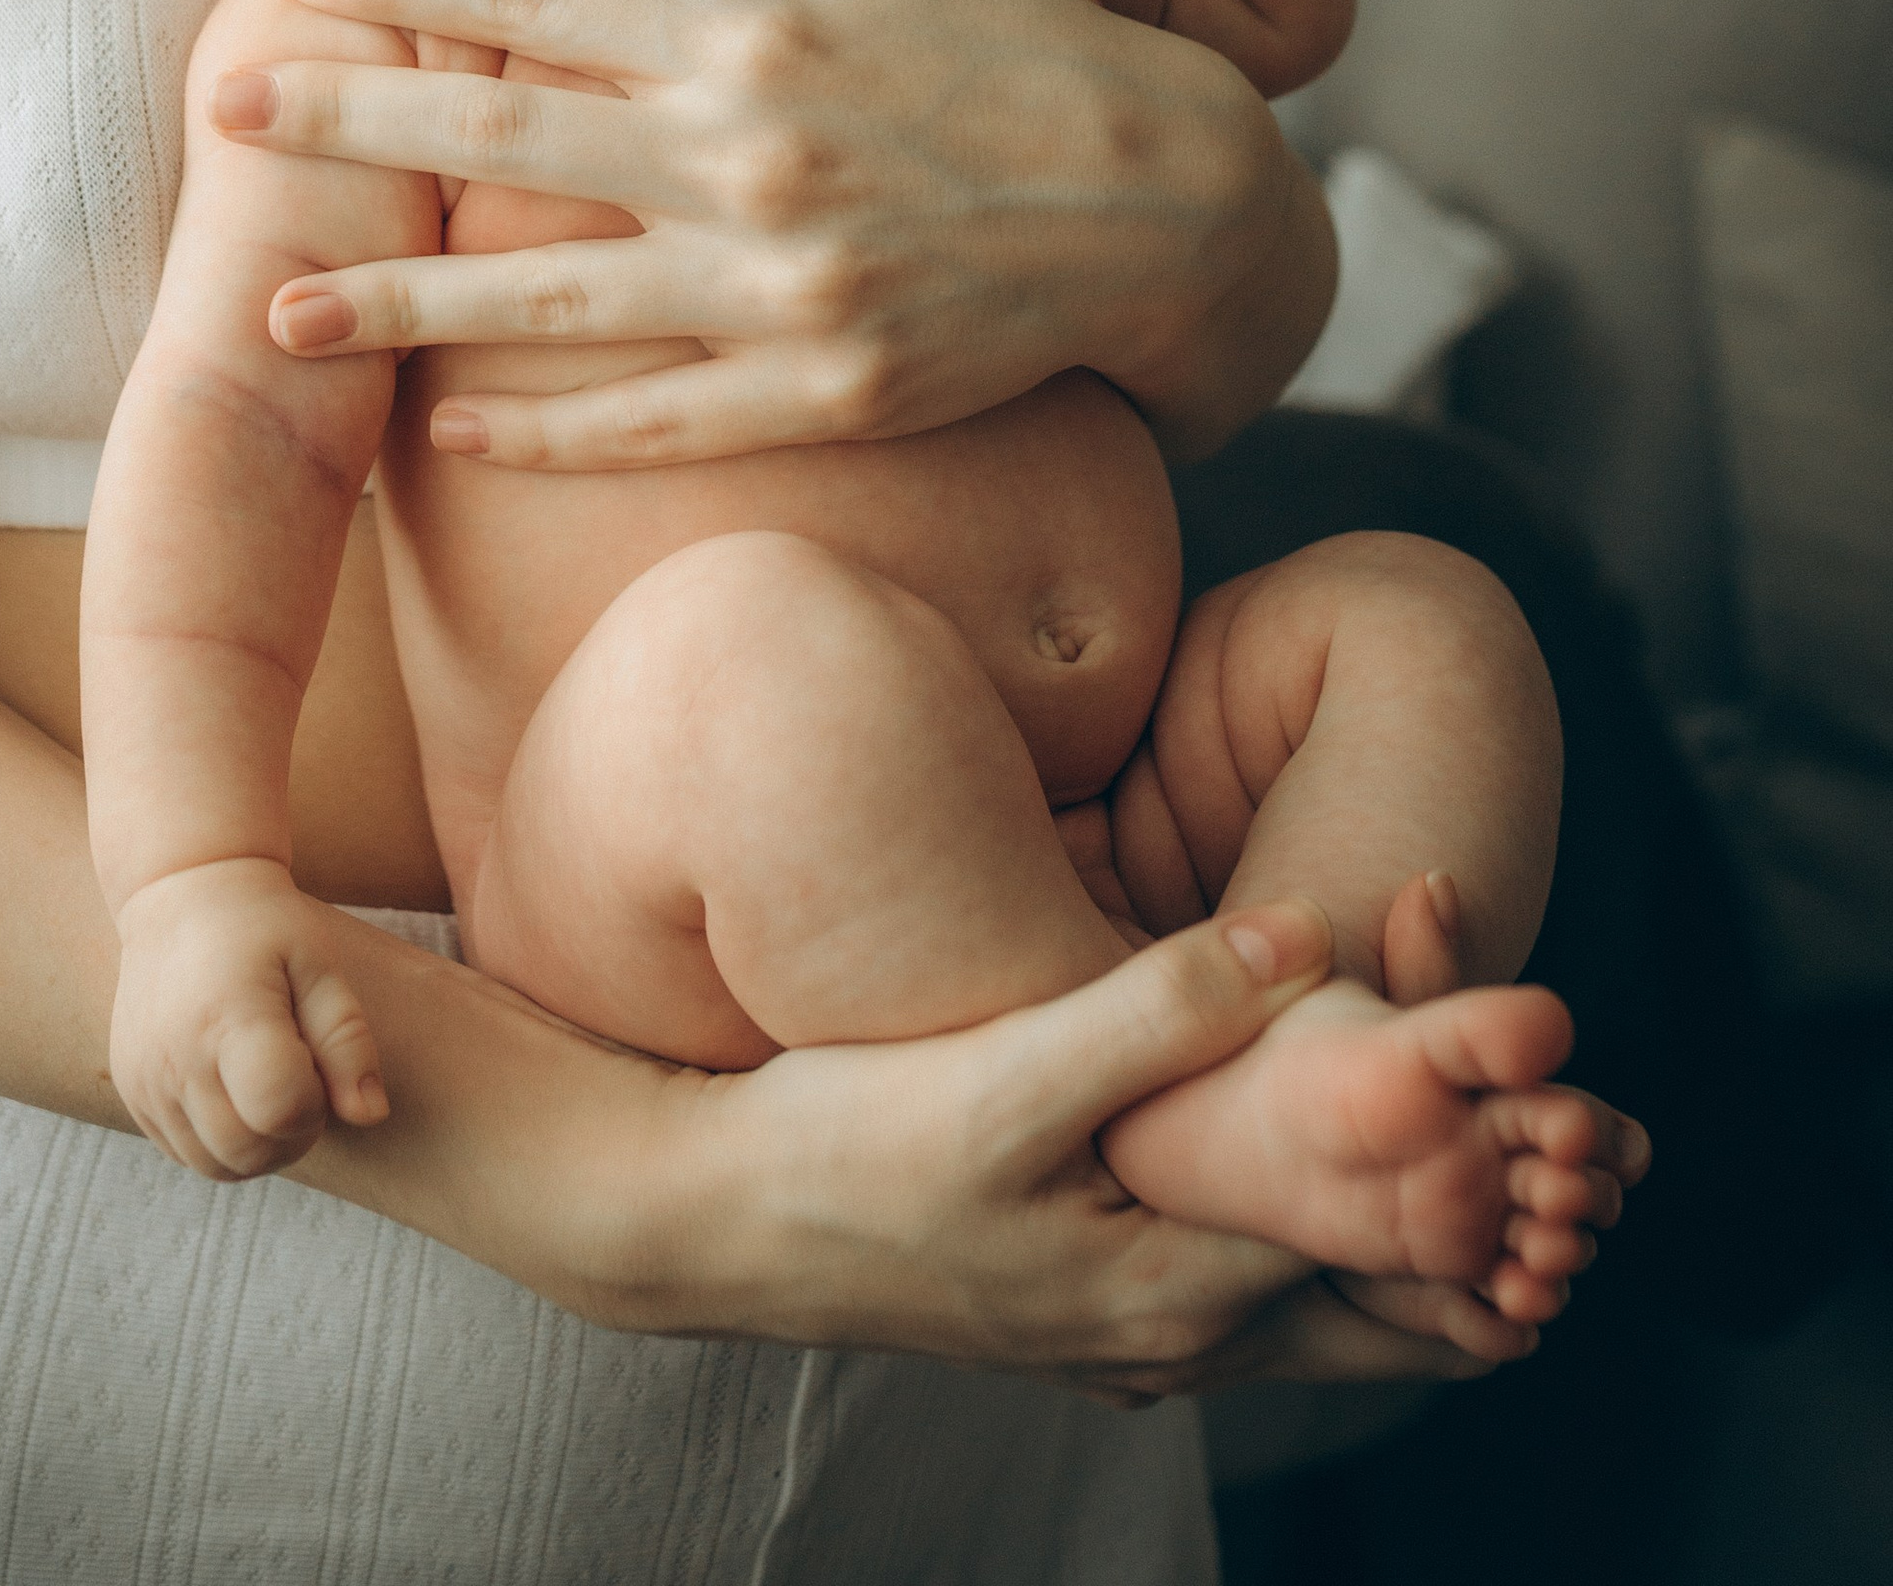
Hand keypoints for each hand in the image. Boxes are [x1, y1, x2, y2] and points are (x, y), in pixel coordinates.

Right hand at [112, 859, 388, 1180]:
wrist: (180, 893)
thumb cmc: (263, 928)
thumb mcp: (318, 965)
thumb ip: (348, 1041)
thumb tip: (371, 1115)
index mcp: (229, 1016)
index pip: (280, 1110)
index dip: (316, 1104)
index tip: (316, 1063)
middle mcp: (176, 1057)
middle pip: (249, 1151)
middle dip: (294, 1135)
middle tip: (303, 1080)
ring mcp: (146, 1079)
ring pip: (217, 1166)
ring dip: (259, 1147)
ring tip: (269, 1085)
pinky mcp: (131, 1090)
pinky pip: (186, 1154)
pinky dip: (220, 1142)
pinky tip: (234, 1089)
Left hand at [222, 0, 1316, 468]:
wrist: (1164, 202)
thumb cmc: (1011, 43)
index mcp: (753, 33)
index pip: (532, 1)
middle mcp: (750, 160)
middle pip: (502, 141)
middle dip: (349, 126)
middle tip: (222, 111)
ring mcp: (783, 291)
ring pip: (548, 303)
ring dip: (397, 310)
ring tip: (275, 314)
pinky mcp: (823, 396)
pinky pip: (654, 422)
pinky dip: (546, 430)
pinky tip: (448, 426)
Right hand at [640, 899, 1540, 1388]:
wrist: (712, 1222)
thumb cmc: (851, 1150)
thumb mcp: (1005, 1074)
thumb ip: (1156, 1007)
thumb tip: (1312, 944)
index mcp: (1178, 1290)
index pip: (1387, 1242)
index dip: (1478, 1161)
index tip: (1550, 1077)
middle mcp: (1178, 1331)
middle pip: (1380, 1295)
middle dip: (1479, 1213)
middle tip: (1564, 1125)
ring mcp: (1136, 1322)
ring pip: (1322, 1287)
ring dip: (1405, 1217)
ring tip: (1478, 1124)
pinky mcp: (1095, 1284)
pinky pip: (1254, 1268)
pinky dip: (1319, 1217)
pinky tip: (1321, 1140)